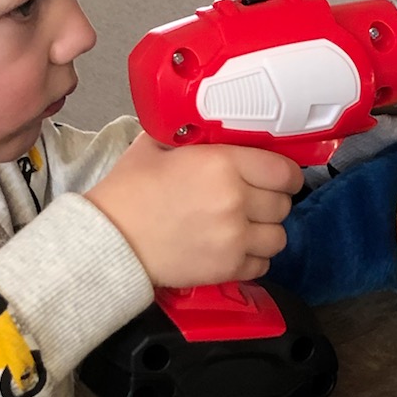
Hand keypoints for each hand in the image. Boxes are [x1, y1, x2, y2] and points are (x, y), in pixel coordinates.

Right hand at [87, 134, 302, 287]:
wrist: (110, 239)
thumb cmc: (128, 191)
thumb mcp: (156, 145)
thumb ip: (191, 135)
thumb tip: (209, 129)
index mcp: (223, 164)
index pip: (283, 171)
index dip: (286, 175)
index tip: (280, 178)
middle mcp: (236, 200)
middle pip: (282, 205)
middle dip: (271, 203)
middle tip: (254, 203)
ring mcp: (234, 238)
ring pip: (278, 237)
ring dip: (266, 233)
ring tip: (247, 229)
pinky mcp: (227, 268)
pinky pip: (263, 265)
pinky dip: (253, 259)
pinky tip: (234, 249)